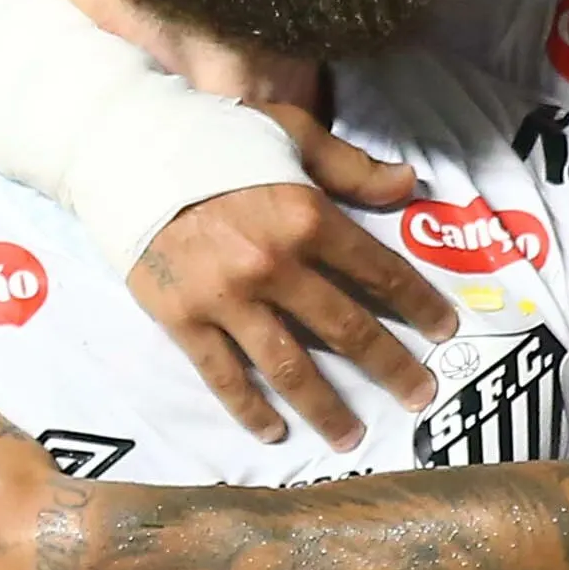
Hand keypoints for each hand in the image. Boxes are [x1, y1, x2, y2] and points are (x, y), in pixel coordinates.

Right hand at [131, 101, 457, 452]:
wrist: (124, 150)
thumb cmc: (212, 136)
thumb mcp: (290, 132)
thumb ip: (351, 166)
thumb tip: (409, 183)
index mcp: (306, 216)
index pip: (378, 271)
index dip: (418, 304)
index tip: (444, 331)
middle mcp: (273, 264)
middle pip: (346, 328)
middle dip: (390, 367)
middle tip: (419, 396)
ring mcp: (227, 299)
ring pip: (289, 367)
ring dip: (326, 407)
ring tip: (351, 437)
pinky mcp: (183, 320)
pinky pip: (224, 376)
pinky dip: (249, 409)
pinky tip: (273, 431)